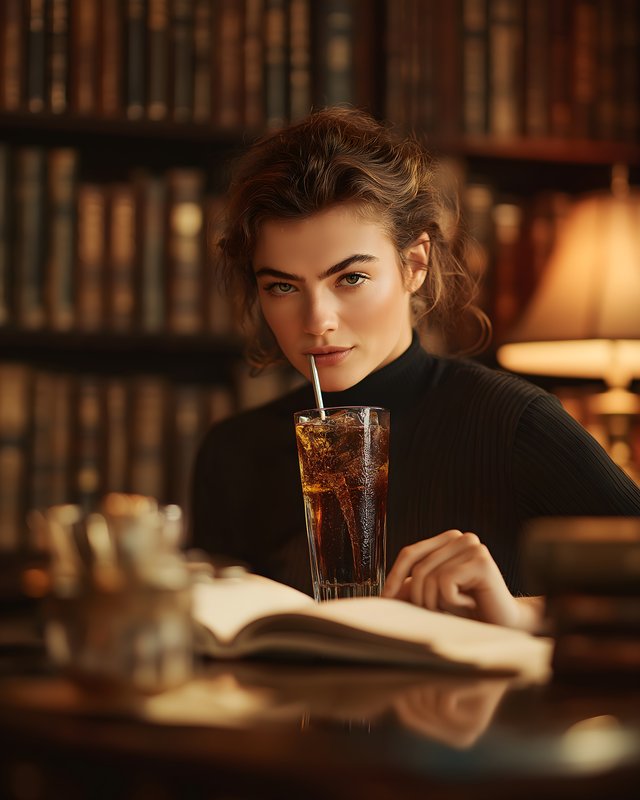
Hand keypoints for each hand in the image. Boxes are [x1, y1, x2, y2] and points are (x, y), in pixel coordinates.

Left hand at [383, 530, 542, 630]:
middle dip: (418, 597)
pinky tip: (470, 604)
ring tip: (454, 609)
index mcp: (446, 540)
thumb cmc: (466, 610)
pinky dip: (452, 602)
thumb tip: (380, 594)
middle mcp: (460, 538)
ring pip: (430, 577)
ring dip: (436, 602)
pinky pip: (446, 583)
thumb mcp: (431, 597)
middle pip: (418, 567)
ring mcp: (472, 546)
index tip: (384, 600)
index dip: (394, 577)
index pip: (410, 553)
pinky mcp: (481, 560)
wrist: (502, 624)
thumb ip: (409, 589)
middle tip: (434, 613)